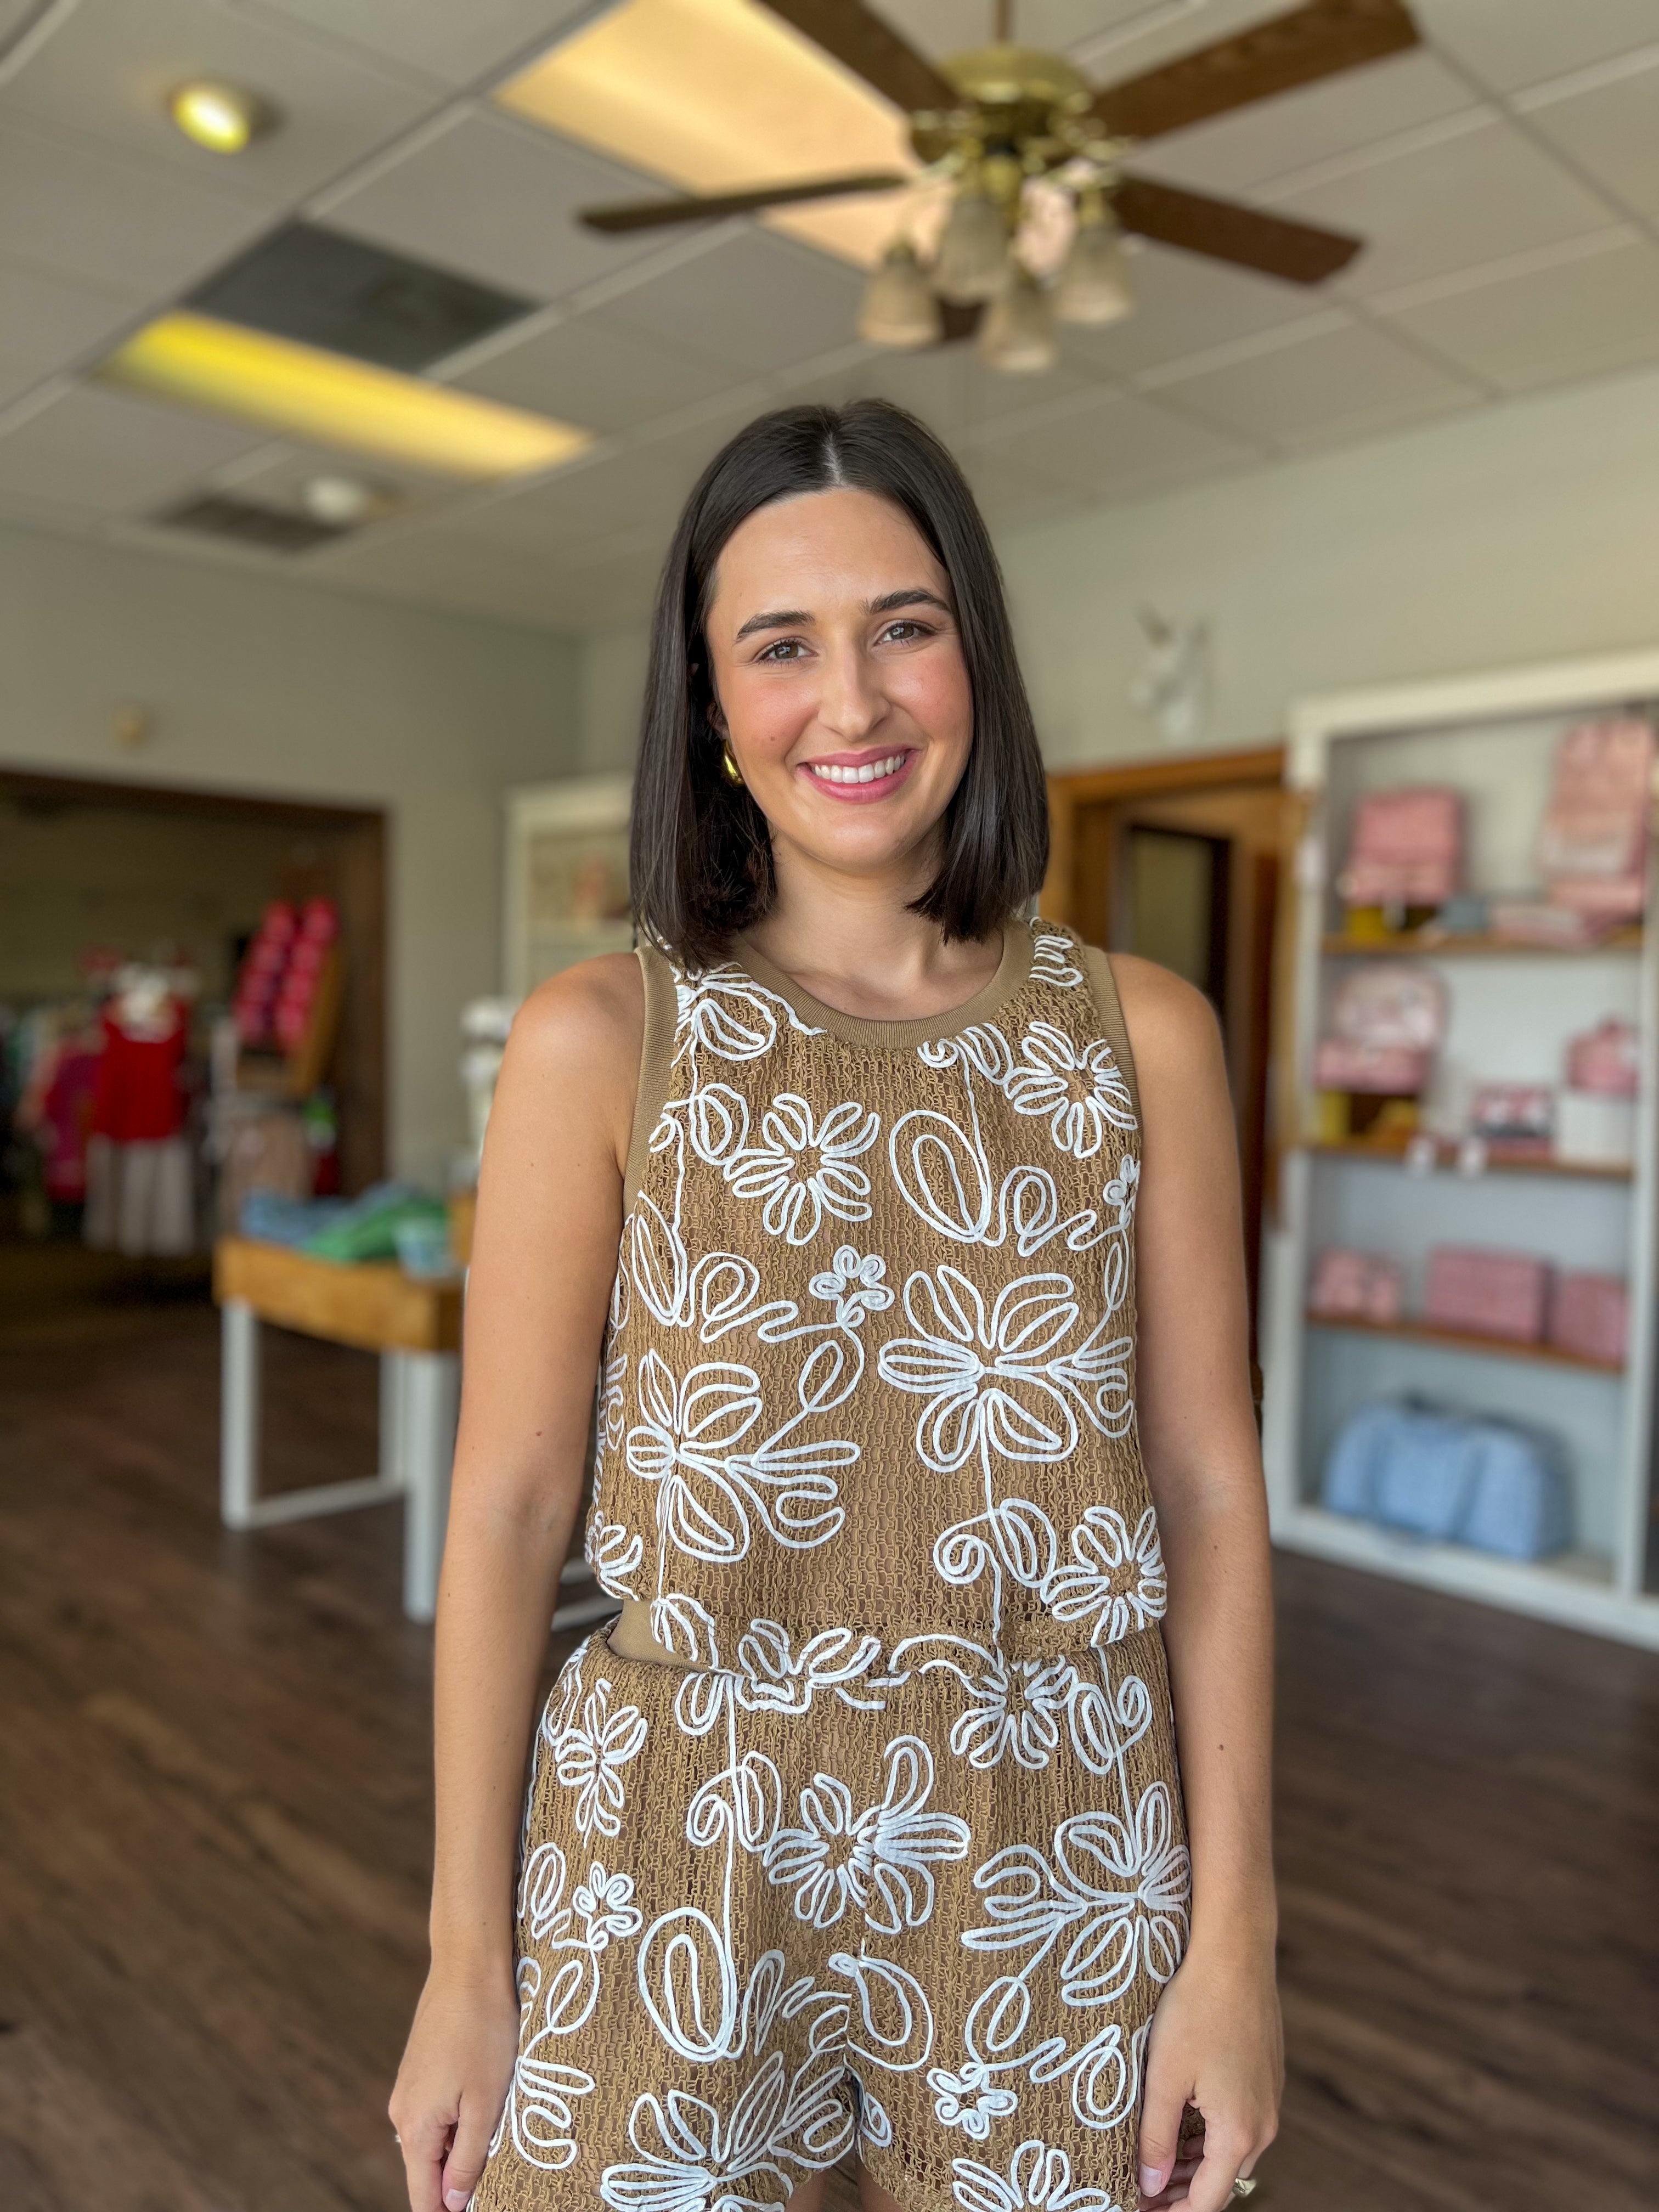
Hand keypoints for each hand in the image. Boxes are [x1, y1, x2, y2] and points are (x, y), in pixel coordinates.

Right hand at [390, 1960, 518, 2211]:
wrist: (467, 1967)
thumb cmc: (483, 2032)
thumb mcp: (485, 2103)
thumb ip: (467, 2160)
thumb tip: (454, 2205)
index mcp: (415, 2128)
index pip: (423, 2198)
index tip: (478, 2208)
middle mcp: (402, 2113)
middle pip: (428, 2171)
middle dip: (458, 2182)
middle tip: (495, 2177)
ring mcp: (408, 2090)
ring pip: (434, 2141)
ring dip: (461, 2148)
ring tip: (495, 2138)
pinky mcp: (419, 2070)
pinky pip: (436, 2113)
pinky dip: (458, 2120)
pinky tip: (484, 2104)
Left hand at [1136, 1933, 1281, 2209]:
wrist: (1235, 1955)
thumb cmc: (1196, 2010)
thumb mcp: (1165, 2077)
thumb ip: (1157, 2138)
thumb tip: (1151, 2187)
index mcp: (1239, 2132)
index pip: (1207, 2201)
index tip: (1139, 2209)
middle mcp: (1263, 2125)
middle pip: (1221, 2181)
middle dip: (1181, 2192)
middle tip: (1140, 2188)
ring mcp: (1269, 2101)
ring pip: (1230, 2153)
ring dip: (1196, 2164)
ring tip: (1155, 2160)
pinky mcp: (1267, 2079)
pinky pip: (1239, 2124)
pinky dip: (1210, 2136)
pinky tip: (1182, 2123)